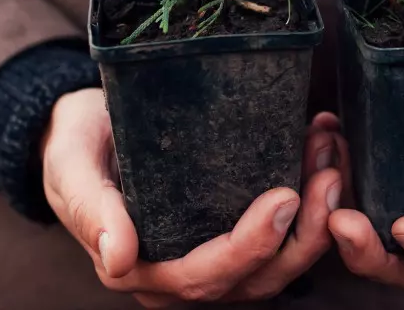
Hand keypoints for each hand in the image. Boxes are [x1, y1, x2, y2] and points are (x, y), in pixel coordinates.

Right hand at [41, 88, 342, 306]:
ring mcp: (213, 251)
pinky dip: (312, 197)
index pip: (207, 275)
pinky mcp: (232, 224)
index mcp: (143, 268)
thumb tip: (118, 259)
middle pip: (258, 276)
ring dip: (318, 215)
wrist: (86, 127)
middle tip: (329, 171)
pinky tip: (322, 147)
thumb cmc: (75, 145)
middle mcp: (183, 272)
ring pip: (281, 259)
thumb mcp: (70, 168)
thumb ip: (91, 209)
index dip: (252, 244)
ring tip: (332, 155)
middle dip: (304, 231)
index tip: (287, 196)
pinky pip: (284, 229)